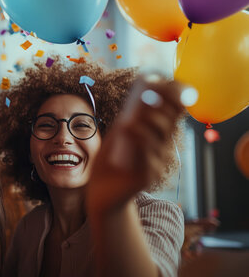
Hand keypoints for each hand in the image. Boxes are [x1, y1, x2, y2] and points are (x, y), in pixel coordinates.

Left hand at [87, 77, 187, 213]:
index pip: (174, 116)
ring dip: (147, 124)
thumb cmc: (110, 161)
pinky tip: (130, 130)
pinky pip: (148, 156)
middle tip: (149, 98)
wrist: (101, 193)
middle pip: (169, 125)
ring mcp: (156, 164)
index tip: (173, 85)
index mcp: (157, 137)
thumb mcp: (118, 136)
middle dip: (162, 109)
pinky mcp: (147, 176)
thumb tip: (137, 98)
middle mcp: (161, 150)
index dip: (177, 100)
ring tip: (132, 117)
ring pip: (159, 138)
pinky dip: (140, 140)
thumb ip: (128, 120)